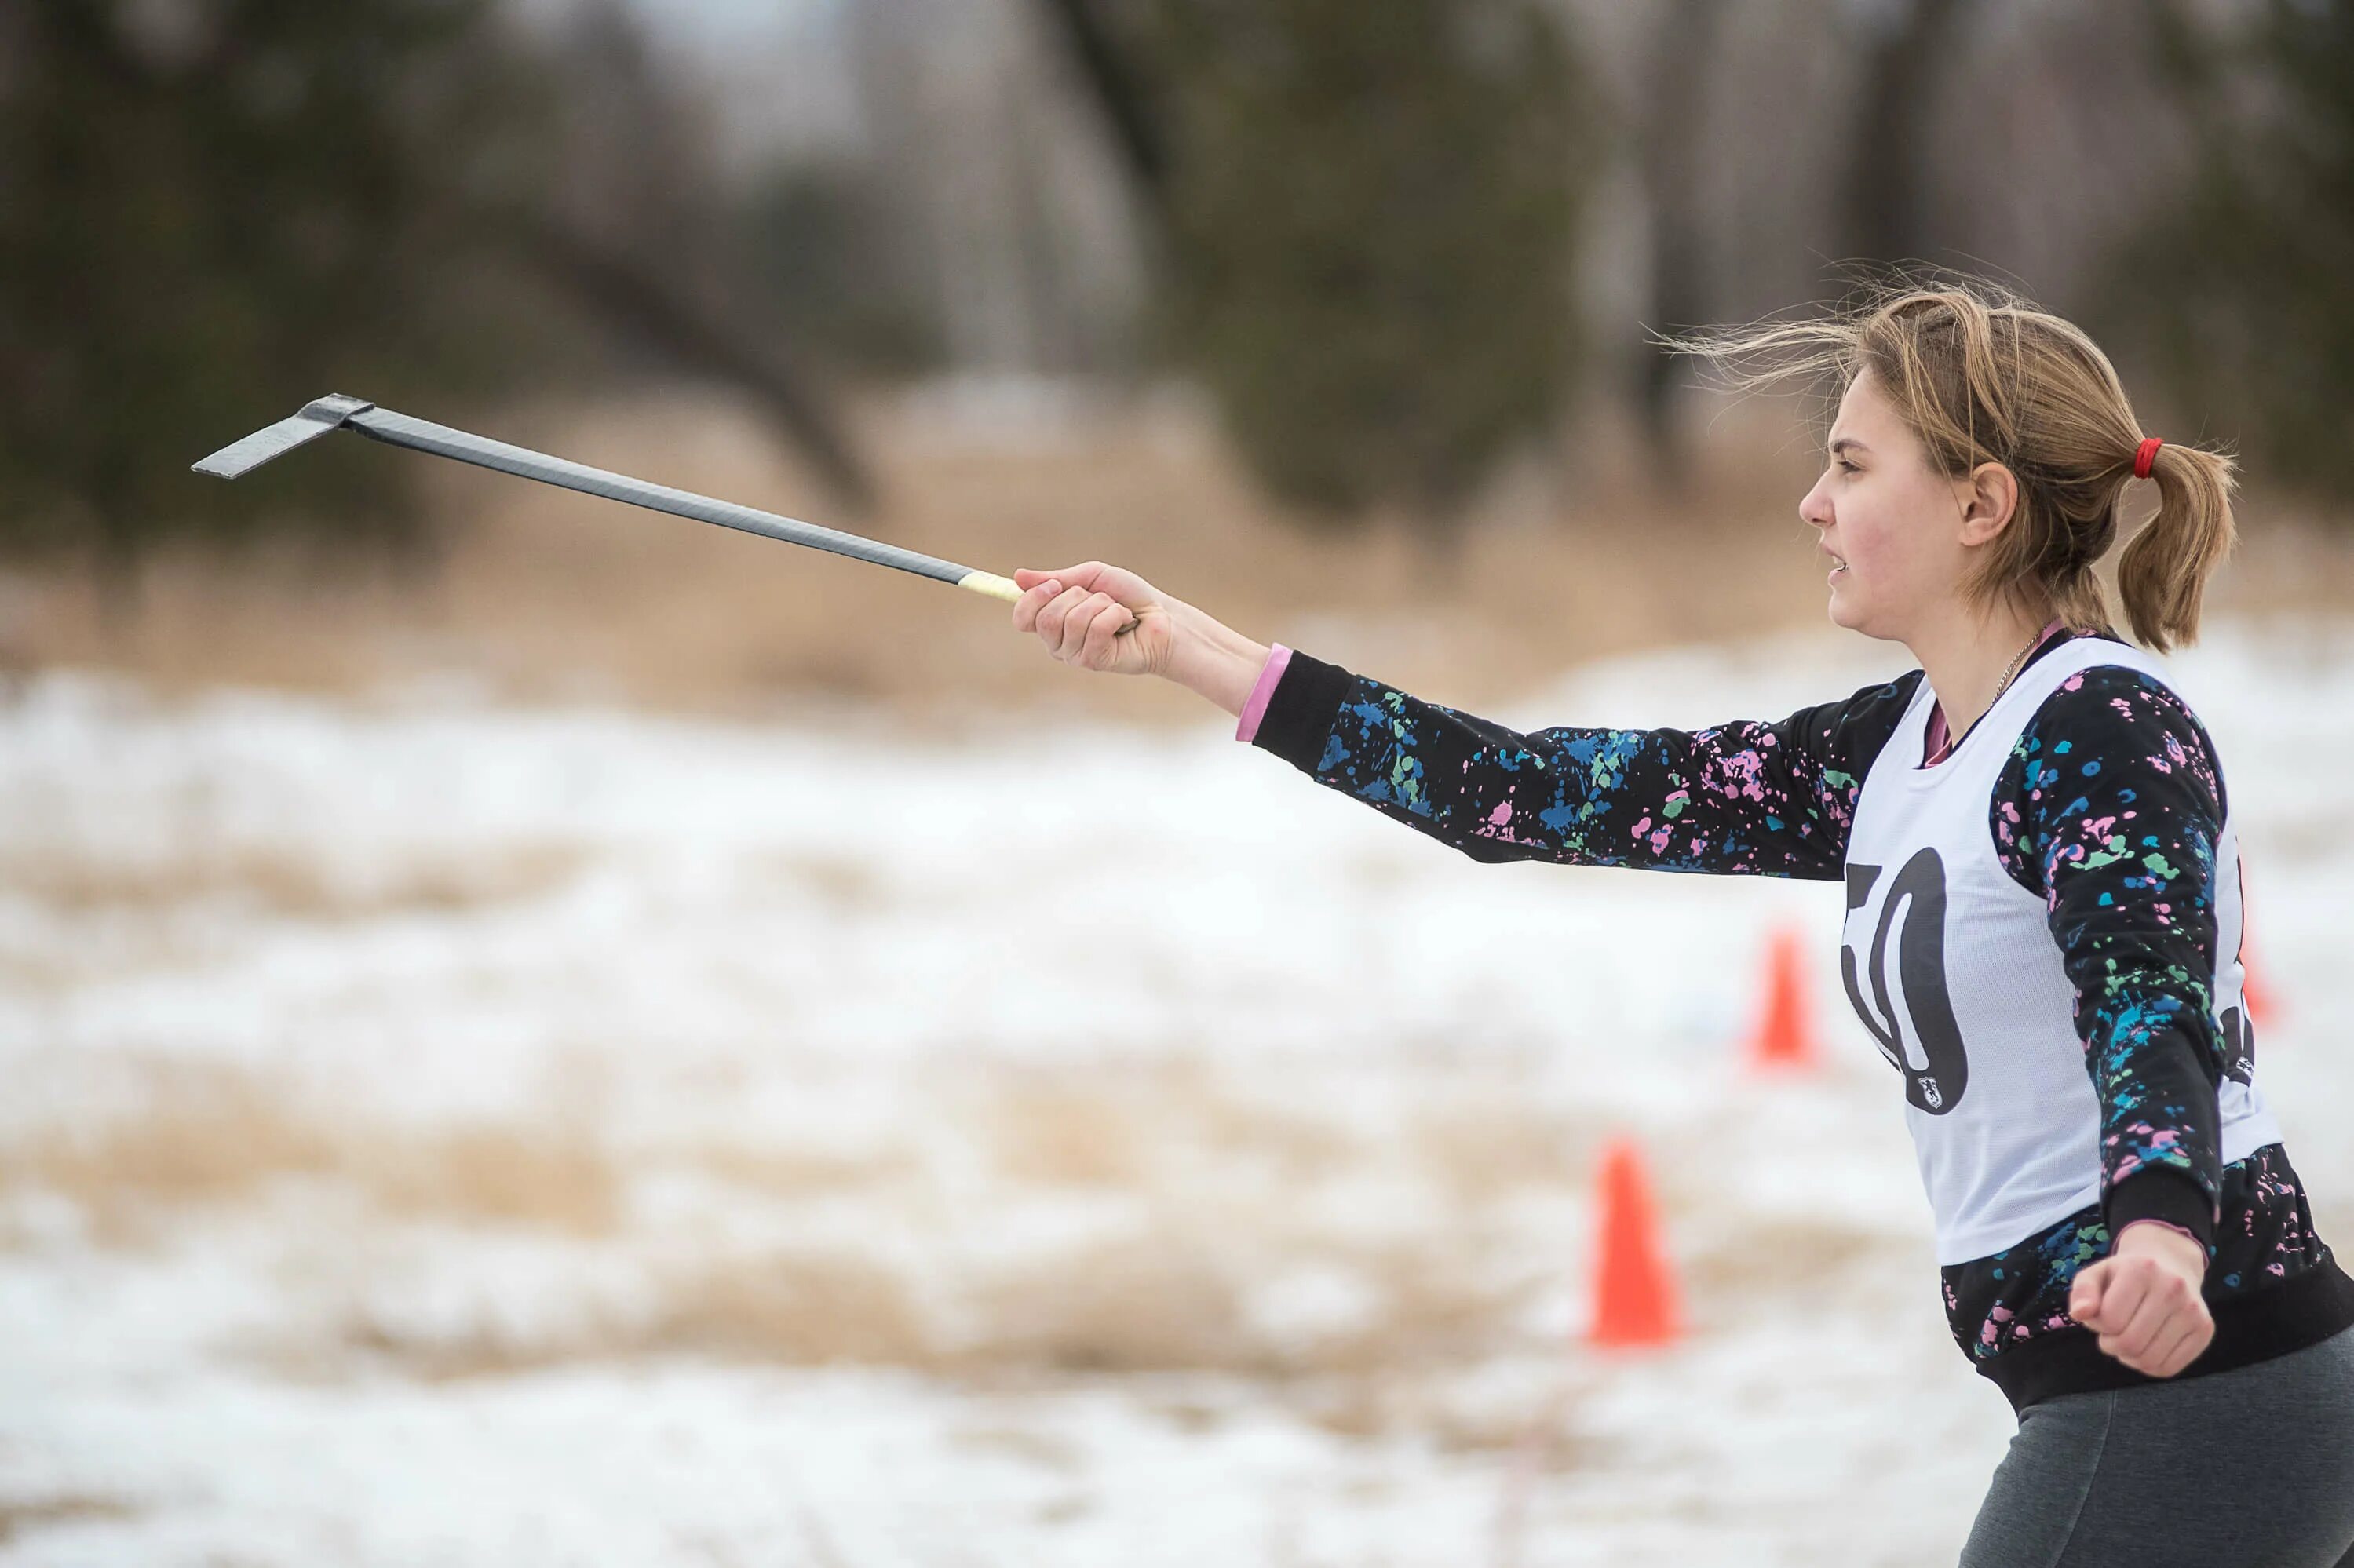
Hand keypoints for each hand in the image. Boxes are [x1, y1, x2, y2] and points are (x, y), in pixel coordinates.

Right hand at [1011, 562, 1172, 677]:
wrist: (1162, 616)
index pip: (1022, 617)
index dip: (1033, 599)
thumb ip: (1056, 578)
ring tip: (1116, 610)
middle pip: (1046, 619)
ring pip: (1073, 621)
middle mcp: (1058, 642)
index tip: (1055, 585)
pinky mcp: (1094, 661)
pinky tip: (1124, 622)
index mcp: (1053, 622)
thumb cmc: (1128, 596)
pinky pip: (1095, 629)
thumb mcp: (1091, 578)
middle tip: (1098, 597)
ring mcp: (1075, 655)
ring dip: (1101, 605)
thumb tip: (1017, 577)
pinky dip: (1114, 616)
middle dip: (1076, 598)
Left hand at [2068, 1221, 2212, 1377]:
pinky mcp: (2205, 1330)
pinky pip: (2169, 1368)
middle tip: (2111, 1334)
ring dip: (2129, 1358)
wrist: (2170, 1265)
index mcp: (2141, 1270)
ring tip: (2127, 1339)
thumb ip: (2082, 1292)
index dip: (2098, 1325)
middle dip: (2112, 1345)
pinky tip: (2145, 1348)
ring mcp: (2193, 1310)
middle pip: (2131, 1343)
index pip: (2111, 1320)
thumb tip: (2079, 1314)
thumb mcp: (2096, 1274)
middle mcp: (2173, 1288)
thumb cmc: (2125, 1275)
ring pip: (2150, 1360)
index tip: (2102, 1316)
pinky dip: (2149, 1366)